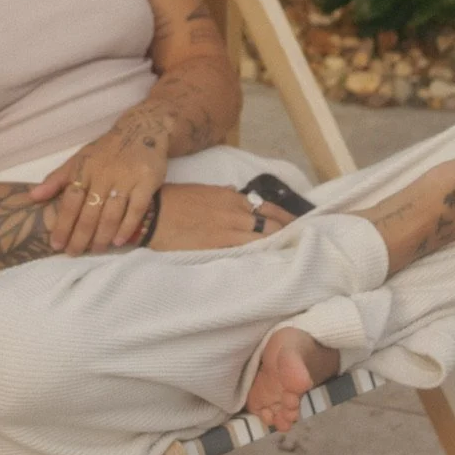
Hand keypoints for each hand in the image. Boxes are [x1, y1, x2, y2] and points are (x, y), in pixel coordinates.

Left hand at [27, 133, 165, 254]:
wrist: (142, 130)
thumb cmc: (106, 150)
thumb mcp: (79, 158)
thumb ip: (57, 179)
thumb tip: (33, 197)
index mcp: (85, 169)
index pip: (70, 201)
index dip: (62, 224)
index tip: (56, 244)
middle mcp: (104, 174)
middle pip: (89, 212)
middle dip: (80, 237)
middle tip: (74, 253)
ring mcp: (126, 179)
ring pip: (111, 214)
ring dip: (102, 236)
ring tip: (95, 250)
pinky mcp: (146, 182)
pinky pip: (136, 210)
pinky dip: (126, 228)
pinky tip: (119, 241)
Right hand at [147, 184, 296, 252]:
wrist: (152, 214)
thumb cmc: (173, 200)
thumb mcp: (201, 191)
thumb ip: (223, 194)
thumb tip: (236, 193)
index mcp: (231, 197)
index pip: (269, 207)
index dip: (285, 218)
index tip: (299, 225)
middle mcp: (235, 212)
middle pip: (272, 224)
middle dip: (288, 234)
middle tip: (302, 244)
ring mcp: (228, 230)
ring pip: (263, 239)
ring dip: (277, 246)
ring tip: (291, 256)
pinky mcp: (218, 247)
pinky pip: (246, 252)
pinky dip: (259, 256)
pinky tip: (269, 263)